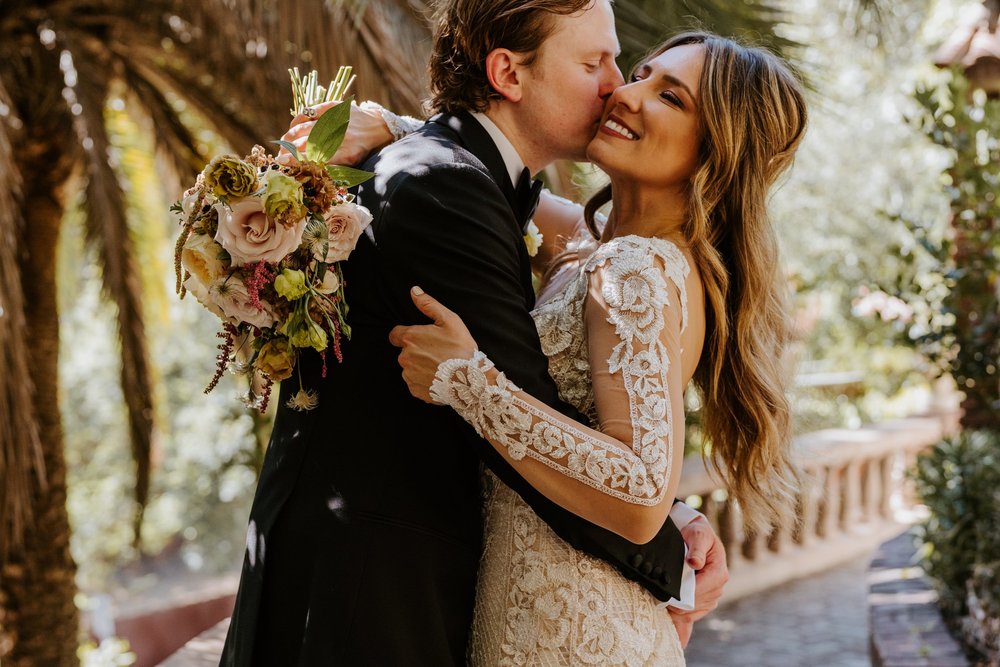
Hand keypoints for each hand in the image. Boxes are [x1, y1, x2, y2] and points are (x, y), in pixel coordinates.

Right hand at [277, 100, 392, 165]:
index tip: (282, 162)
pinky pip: (311, 112)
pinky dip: (299, 119)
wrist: (381, 128)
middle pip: (307, 143)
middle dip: (289, 149)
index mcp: (348, 155)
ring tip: (283, 143)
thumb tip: (304, 170)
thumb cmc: (363, 150)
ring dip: (290, 136)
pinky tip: (293, 126)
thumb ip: (332, 167)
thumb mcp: (352, 163)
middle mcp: (342, 137)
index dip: (296, 160)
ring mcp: (338, 120)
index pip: (315, 158)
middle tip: (280, 155)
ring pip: (306, 128)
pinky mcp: (335, 107)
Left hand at [388, 287, 477, 402]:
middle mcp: (405, 357)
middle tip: (437, 352)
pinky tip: (439, 378)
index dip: (407, 335)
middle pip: (404, 352)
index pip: (395, 334)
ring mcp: (409, 376)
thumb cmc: (461, 348)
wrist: (470, 381)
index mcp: (410, 338)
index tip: (421, 338)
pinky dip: (424, 381)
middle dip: (417, 351)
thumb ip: (428, 304)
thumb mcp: (449, 320)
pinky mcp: (415, 390)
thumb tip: (414, 291)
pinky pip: (415, 383)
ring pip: (410, 368)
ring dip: (420, 366)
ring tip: (439, 366)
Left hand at [666, 516, 728, 646]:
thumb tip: (695, 562)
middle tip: (659, 602)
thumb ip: (697, 549)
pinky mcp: (704, 600)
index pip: (699, 592)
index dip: (682, 596)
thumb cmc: (697, 533)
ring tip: (661, 608)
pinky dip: (684, 625)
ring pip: (693, 612)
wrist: (696, 535)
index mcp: (718, 573)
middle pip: (695, 605)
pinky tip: (678, 639)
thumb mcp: (698, 535)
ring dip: (678, 612)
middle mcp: (718, 587)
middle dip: (677, 605)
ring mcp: (712, 595)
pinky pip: (694, 616)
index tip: (666, 597)